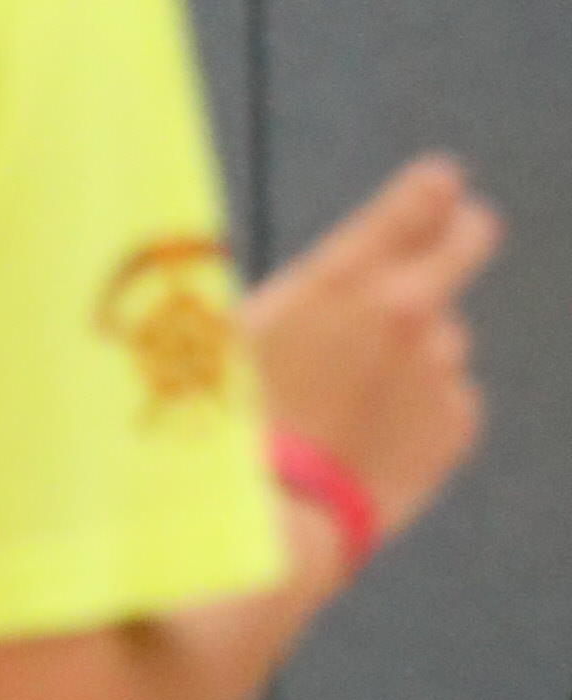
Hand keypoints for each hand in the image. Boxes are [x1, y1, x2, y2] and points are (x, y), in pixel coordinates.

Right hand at [243, 153, 497, 542]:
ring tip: (352, 393)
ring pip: (440, 336)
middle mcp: (407, 312)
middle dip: (463, 232)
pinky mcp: (457, 423)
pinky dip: (419, 407)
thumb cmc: (232, 418)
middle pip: (468, 240)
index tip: (442, 182)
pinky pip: (446, 398)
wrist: (274, 517)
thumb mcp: (237, 331)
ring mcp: (440, 369)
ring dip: (412, 349)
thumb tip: (323, 278)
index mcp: (345, 276)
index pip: (419, 201)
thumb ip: (302, 291)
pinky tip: (370, 433)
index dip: (432, 188)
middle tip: (463, 229)